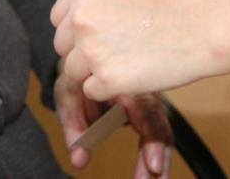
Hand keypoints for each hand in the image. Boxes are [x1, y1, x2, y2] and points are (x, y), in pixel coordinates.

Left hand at [52, 0, 220, 101]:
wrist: (205, 29)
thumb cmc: (170, 11)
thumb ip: (91, 8)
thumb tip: (69, 31)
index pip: (59, 20)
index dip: (78, 32)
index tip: (103, 35)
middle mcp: (80, 16)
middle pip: (63, 47)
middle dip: (84, 53)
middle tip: (122, 50)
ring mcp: (90, 48)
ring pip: (74, 71)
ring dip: (97, 72)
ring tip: (132, 60)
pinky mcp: (105, 79)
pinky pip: (92, 91)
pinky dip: (111, 89)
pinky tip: (136, 73)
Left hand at [54, 65, 171, 177]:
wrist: (84, 62)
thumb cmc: (76, 78)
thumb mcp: (67, 97)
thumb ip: (74, 127)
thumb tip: (79, 161)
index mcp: (122, 80)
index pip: (144, 109)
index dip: (151, 137)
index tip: (153, 165)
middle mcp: (141, 89)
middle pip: (158, 124)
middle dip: (157, 155)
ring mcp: (149, 101)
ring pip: (162, 131)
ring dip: (160, 158)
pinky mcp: (149, 111)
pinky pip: (158, 132)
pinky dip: (157, 153)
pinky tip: (155, 174)